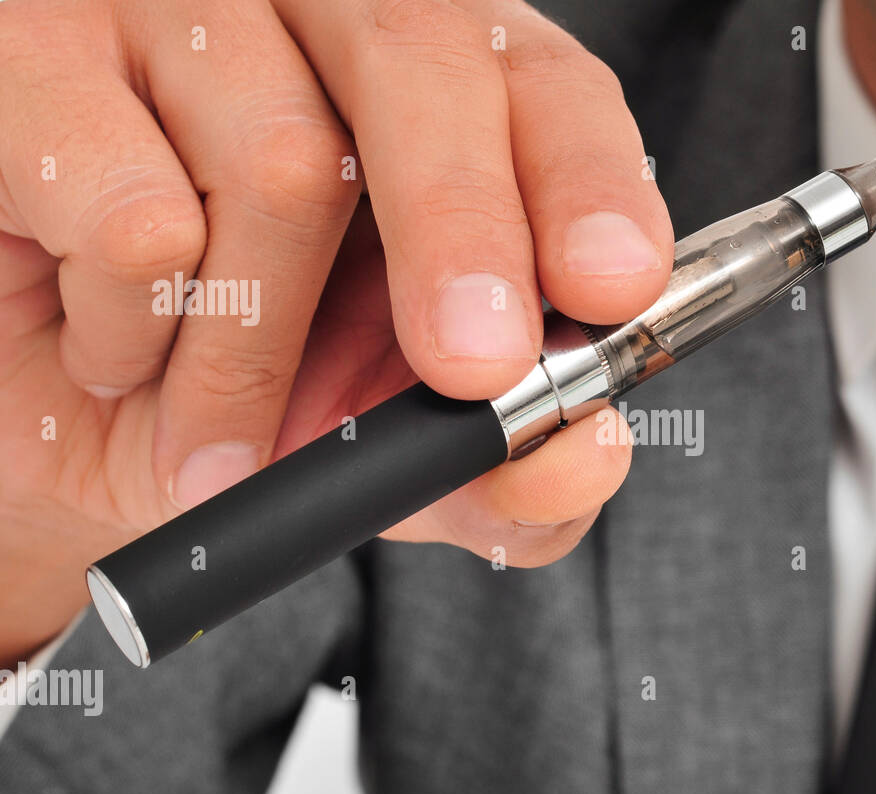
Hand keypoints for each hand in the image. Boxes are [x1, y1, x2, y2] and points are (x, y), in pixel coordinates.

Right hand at [0, 0, 671, 660]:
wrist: (66, 411)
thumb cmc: (249, 396)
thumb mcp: (395, 445)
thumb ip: (504, 461)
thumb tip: (586, 457)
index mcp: (443, 95)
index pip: (548, 91)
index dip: (589, 183)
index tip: (612, 285)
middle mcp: (321, 17)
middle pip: (430, 62)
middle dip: (463, 233)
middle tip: (474, 364)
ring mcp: (178, 10)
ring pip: (280, 160)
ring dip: (256, 356)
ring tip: (217, 429)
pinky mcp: (37, 48)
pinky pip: (128, 210)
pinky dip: (135, 331)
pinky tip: (114, 345)